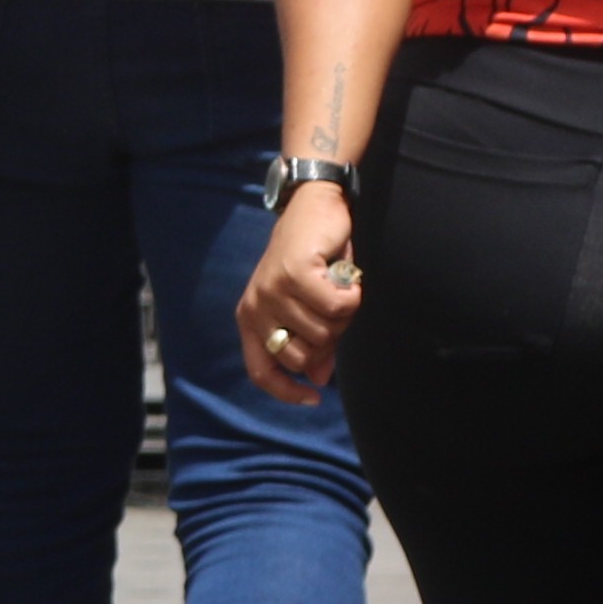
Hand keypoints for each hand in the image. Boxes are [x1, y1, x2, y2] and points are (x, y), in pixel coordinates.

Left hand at [236, 192, 362, 405]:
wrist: (314, 205)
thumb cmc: (314, 259)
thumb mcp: (309, 305)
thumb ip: (311, 341)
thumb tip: (318, 377)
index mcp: (251, 319)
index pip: (261, 371)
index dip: (286, 392)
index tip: (313, 398)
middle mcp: (256, 308)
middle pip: (302, 356)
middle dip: (329, 338)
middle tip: (333, 305)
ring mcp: (272, 291)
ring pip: (324, 331)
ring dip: (342, 311)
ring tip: (335, 284)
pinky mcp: (293, 275)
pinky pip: (335, 307)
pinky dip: (350, 295)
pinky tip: (345, 277)